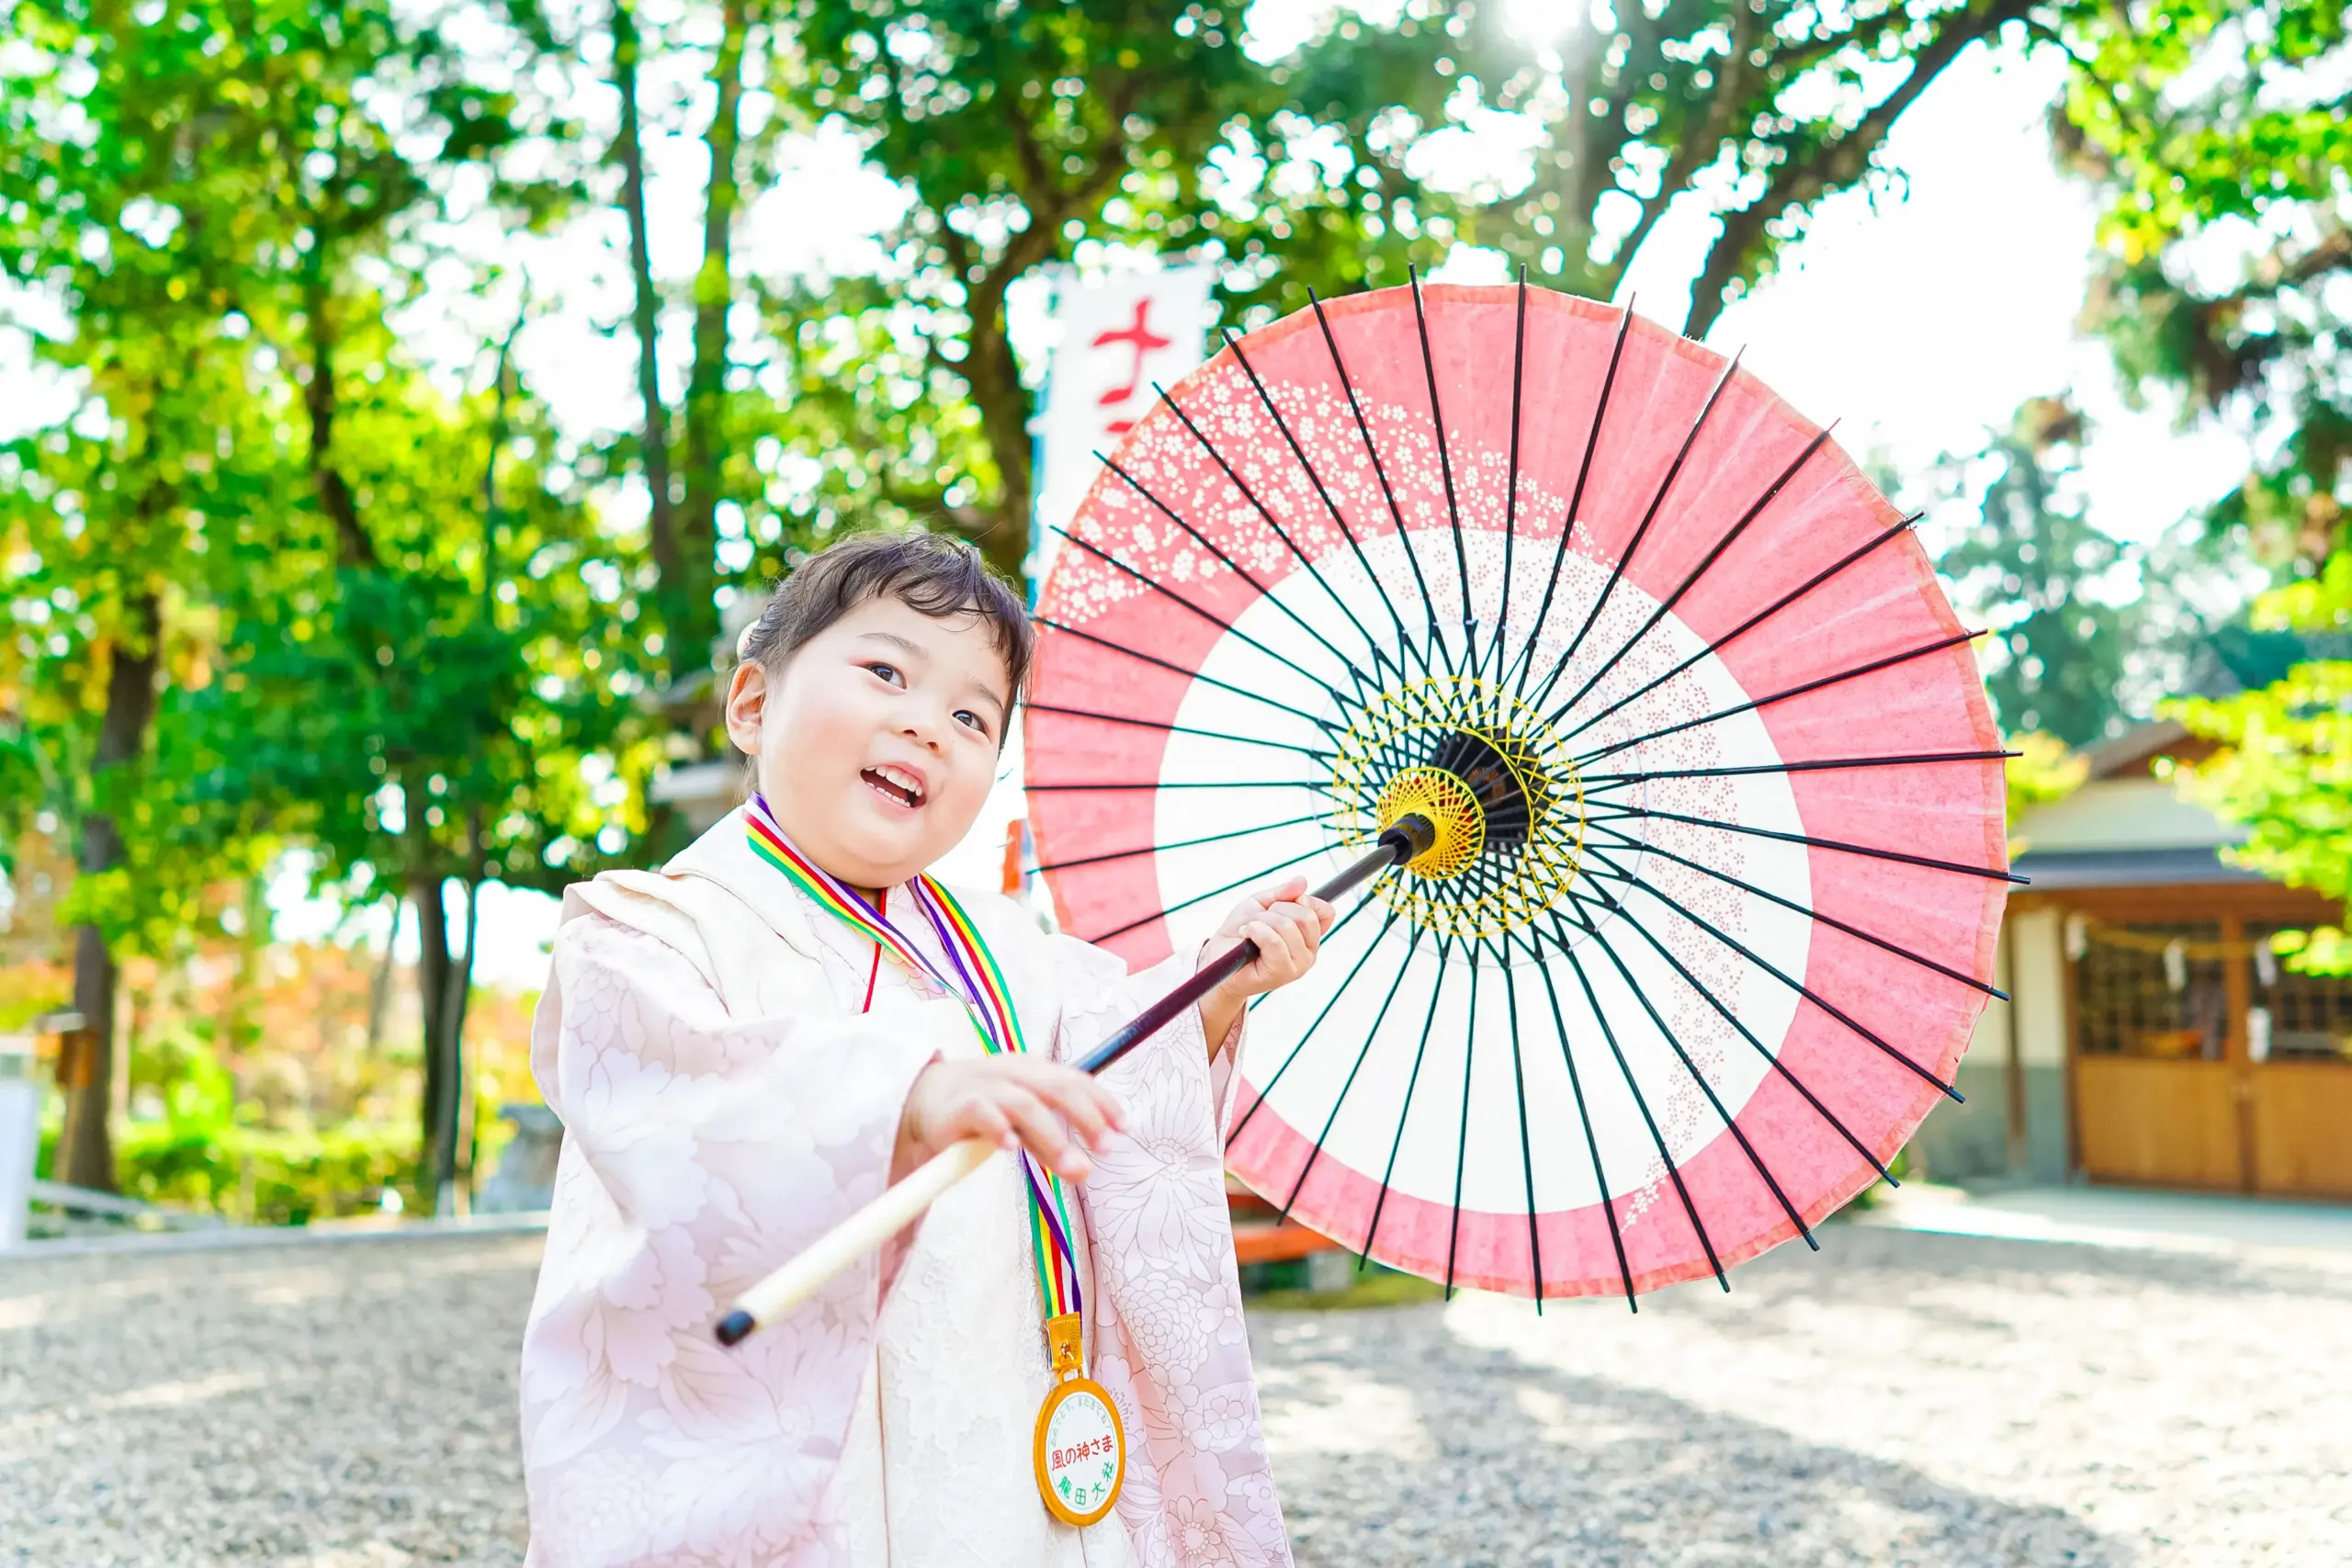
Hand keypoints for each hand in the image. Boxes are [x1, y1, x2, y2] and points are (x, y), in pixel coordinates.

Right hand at [893, 1055, 1125, 1185]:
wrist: (926, 1098)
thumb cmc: (984, 1110)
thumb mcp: (1022, 1125)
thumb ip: (1050, 1146)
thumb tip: (1086, 1172)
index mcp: (1034, 1071)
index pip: (1076, 1080)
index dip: (1103, 1102)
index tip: (1125, 1128)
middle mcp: (1014, 1073)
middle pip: (1057, 1088)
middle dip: (1086, 1116)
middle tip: (1107, 1148)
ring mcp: (986, 1087)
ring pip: (1025, 1105)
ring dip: (1052, 1136)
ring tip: (1073, 1166)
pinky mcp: (960, 1106)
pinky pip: (981, 1113)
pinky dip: (998, 1128)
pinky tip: (1009, 1147)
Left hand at [1196, 875, 1337, 1048]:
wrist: (1218, 957)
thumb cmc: (1241, 931)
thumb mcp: (1261, 904)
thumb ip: (1283, 894)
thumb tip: (1302, 881)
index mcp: (1309, 937)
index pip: (1326, 912)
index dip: (1302, 901)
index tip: (1278, 905)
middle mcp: (1309, 953)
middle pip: (1306, 916)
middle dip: (1277, 909)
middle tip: (1259, 919)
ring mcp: (1298, 966)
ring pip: (1288, 926)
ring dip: (1261, 921)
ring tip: (1249, 929)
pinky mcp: (1280, 973)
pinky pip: (1274, 941)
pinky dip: (1256, 930)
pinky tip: (1245, 934)